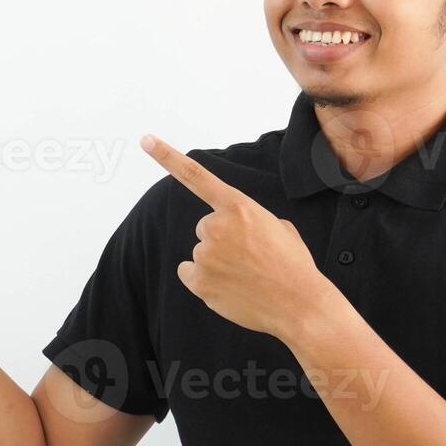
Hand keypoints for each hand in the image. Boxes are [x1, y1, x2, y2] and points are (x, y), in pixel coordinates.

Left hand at [140, 132, 334, 341]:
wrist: (299, 305)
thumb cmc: (293, 266)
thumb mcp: (279, 228)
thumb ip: (251, 220)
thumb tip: (239, 232)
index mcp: (239, 207)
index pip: (196, 176)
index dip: (167, 157)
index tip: (146, 140)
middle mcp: (216, 226)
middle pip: (206, 228)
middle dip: (222, 239)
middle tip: (250, 257)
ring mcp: (205, 255)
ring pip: (201, 253)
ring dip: (217, 262)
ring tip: (246, 275)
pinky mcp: (198, 281)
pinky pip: (190, 273)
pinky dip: (204, 281)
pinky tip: (229, 287)